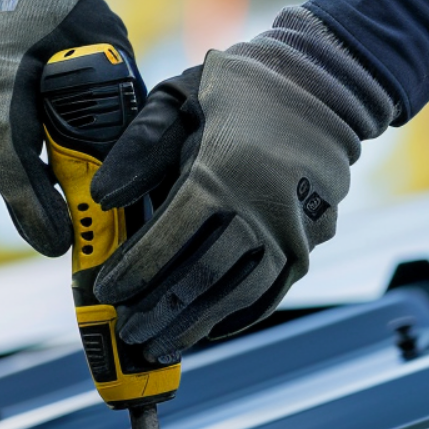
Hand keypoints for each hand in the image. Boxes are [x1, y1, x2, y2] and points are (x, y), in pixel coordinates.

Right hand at [0, 0, 138, 256]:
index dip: (33, 207)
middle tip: (79, 235)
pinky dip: (12, 157)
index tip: (59, 241)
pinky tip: (40, 151)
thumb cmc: (62, 2)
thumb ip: (118, 98)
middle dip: (39, 206)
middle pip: (3, 170)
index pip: (10, 156)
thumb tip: (137, 165)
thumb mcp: (106, 42)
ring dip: (27, 179)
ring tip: (68, 191)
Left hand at [89, 7, 395, 362]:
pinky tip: (205, 327)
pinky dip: (233, 317)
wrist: (325, 86)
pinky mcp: (309, 246)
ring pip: (236, 295)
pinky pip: (268, 295)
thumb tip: (102, 198)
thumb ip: (138, 147)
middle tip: (127, 329)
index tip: (106, 289)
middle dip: (158, 309)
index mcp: (222, 170)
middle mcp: (262, 207)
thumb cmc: (241, 91)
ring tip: (160, 343)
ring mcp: (292, 232)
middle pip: (201, 277)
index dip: (134, 270)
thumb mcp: (180, 98)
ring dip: (194, 324)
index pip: (168, 238)